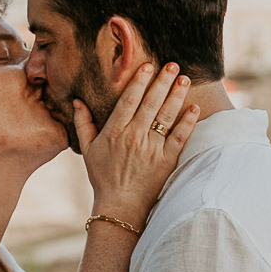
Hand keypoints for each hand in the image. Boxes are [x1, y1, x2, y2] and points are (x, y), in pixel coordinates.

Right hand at [76, 63, 199, 227]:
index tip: (147, 66)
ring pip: (166, 116)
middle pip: (151, 103)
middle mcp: (134, 137)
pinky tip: (193, 107)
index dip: (139, 82)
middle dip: (162, 82)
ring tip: (184, 79)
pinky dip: (187, 122)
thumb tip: (77, 101)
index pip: (128, 100)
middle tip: (172, 65)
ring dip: (176, 96)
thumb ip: (82, 123)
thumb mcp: (87, 150)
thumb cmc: (103, 177)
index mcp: (115, 132)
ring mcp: (152, 149)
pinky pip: (179, 137)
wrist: (120, 207)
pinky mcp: (166, 161)